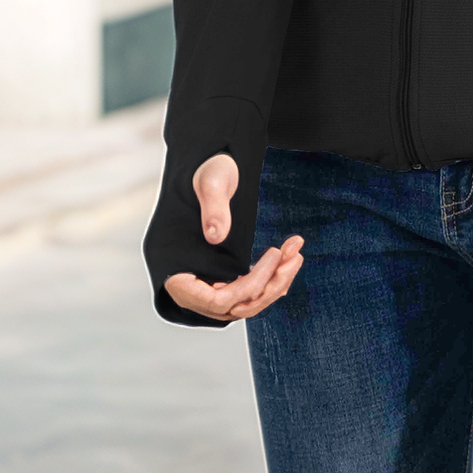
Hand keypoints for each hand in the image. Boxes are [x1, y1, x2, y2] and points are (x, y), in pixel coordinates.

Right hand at [164, 152, 304, 321]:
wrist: (214, 165)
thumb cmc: (209, 172)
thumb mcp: (211, 182)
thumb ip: (213, 207)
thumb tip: (215, 235)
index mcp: (176, 271)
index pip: (215, 300)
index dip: (247, 286)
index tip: (274, 255)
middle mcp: (191, 286)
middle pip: (235, 307)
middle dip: (270, 284)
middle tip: (294, 255)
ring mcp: (207, 284)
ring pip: (245, 303)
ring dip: (276, 282)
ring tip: (296, 253)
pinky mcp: (223, 277)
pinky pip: (248, 293)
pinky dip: (271, 279)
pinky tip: (288, 261)